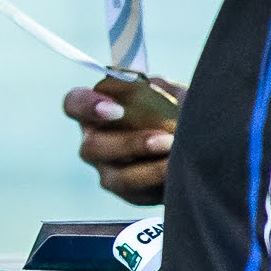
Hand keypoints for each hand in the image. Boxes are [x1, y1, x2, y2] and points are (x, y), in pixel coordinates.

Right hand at [62, 76, 181, 205]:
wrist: (195, 141)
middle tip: (164, 138)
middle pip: (93, 147)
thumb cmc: (174, 109)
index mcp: (94, 110)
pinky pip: (139, 193)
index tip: (117, 109)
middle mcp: (94, 142)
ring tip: (177, 154)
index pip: (74, 104)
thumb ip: (152, 85)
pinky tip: (178, 169)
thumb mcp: (166, 91)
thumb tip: (141, 76)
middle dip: (130, 144)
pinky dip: (160, 180)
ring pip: (118, 177)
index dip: (87, 106)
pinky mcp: (129, 194)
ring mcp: (108, 171)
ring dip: (150, 168)